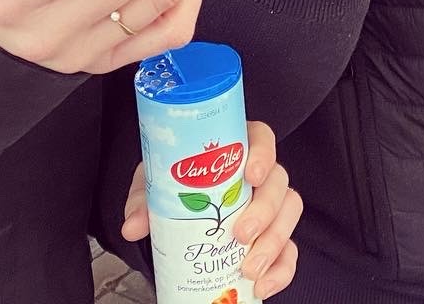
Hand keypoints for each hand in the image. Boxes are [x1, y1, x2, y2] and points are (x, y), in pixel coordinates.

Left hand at [122, 121, 301, 296]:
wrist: (177, 212)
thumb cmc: (175, 185)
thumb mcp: (157, 183)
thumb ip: (145, 200)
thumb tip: (133, 226)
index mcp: (237, 148)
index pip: (262, 138)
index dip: (263, 154)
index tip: (251, 175)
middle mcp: (261, 174)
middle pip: (279, 182)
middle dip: (265, 210)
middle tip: (241, 234)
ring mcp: (271, 205)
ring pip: (289, 214)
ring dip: (274, 242)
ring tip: (249, 268)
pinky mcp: (275, 236)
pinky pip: (290, 250)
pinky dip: (281, 270)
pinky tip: (262, 285)